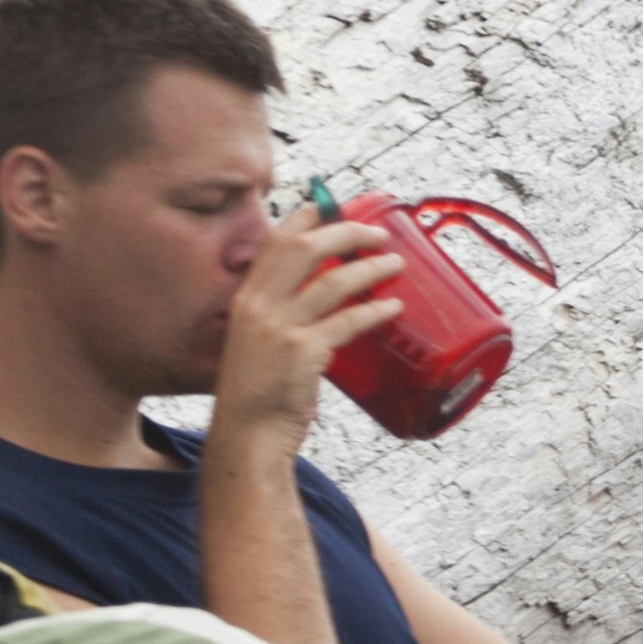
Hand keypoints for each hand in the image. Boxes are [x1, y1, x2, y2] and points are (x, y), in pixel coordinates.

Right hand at [215, 214, 399, 450]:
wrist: (247, 436)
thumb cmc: (258, 393)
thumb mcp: (257, 341)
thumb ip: (281, 315)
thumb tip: (325, 295)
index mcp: (245, 299)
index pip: (274, 242)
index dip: (306, 219)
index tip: (332, 207)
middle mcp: (258, 307)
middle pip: (305, 248)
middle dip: (346, 233)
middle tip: (378, 235)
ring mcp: (279, 328)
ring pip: (333, 281)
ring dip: (371, 268)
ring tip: (397, 265)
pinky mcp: (302, 352)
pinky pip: (348, 321)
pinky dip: (375, 311)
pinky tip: (392, 308)